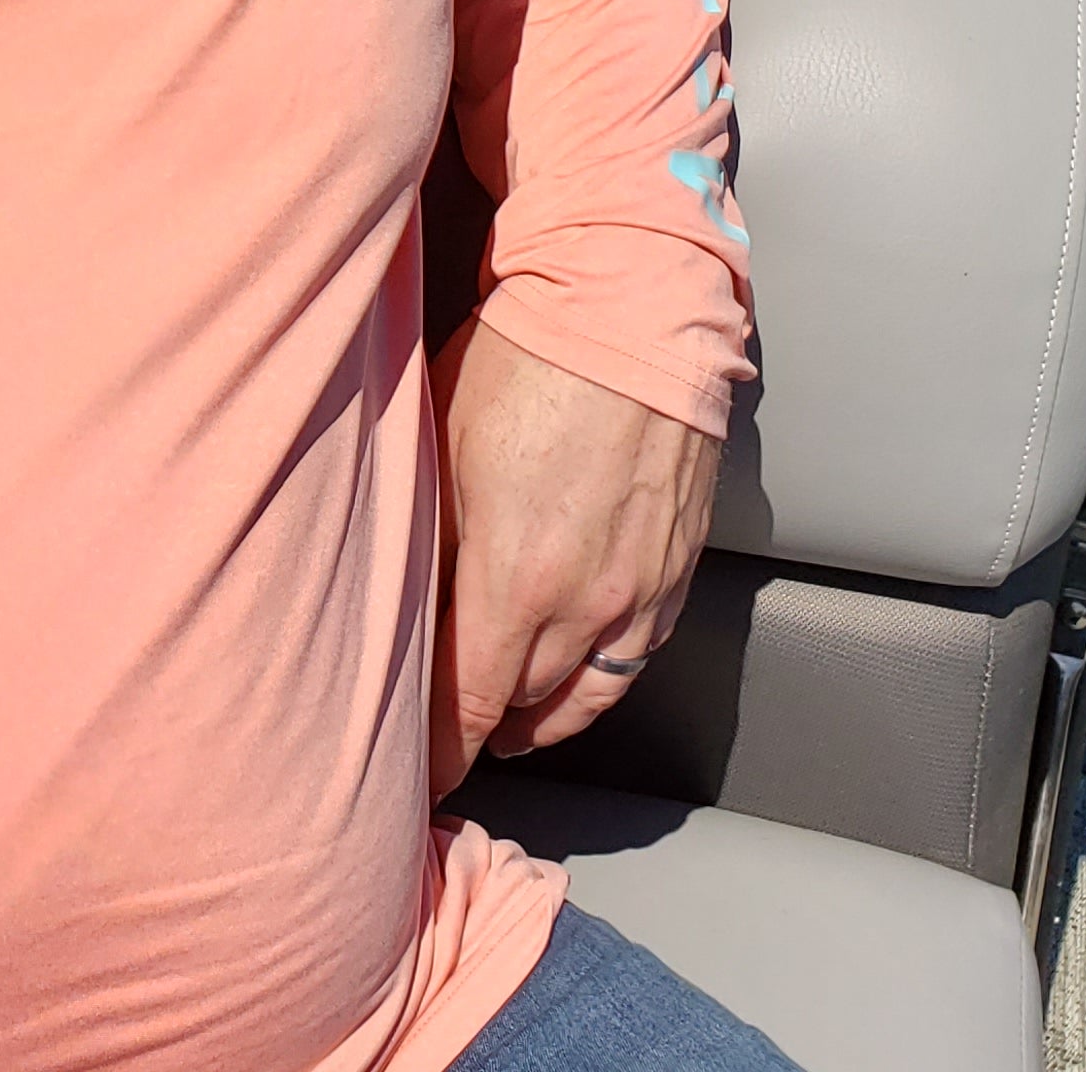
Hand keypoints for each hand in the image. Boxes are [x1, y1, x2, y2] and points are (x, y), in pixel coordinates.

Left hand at [428, 318, 719, 793]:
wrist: (632, 308)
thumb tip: (407, 606)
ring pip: (590, 694)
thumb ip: (430, 540)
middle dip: (481, 728)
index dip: (438, 750)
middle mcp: (584, 603)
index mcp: (513, 578)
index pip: (466, 703)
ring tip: (509, 722)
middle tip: (446, 735)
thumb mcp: (441, 447)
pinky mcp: (678, 567)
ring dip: (544, 716)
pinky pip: (637, 654)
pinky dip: (600, 676)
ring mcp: (641, 590)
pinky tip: (576, 671)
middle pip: (524, 706)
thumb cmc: (526, 361)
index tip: (413, 775)